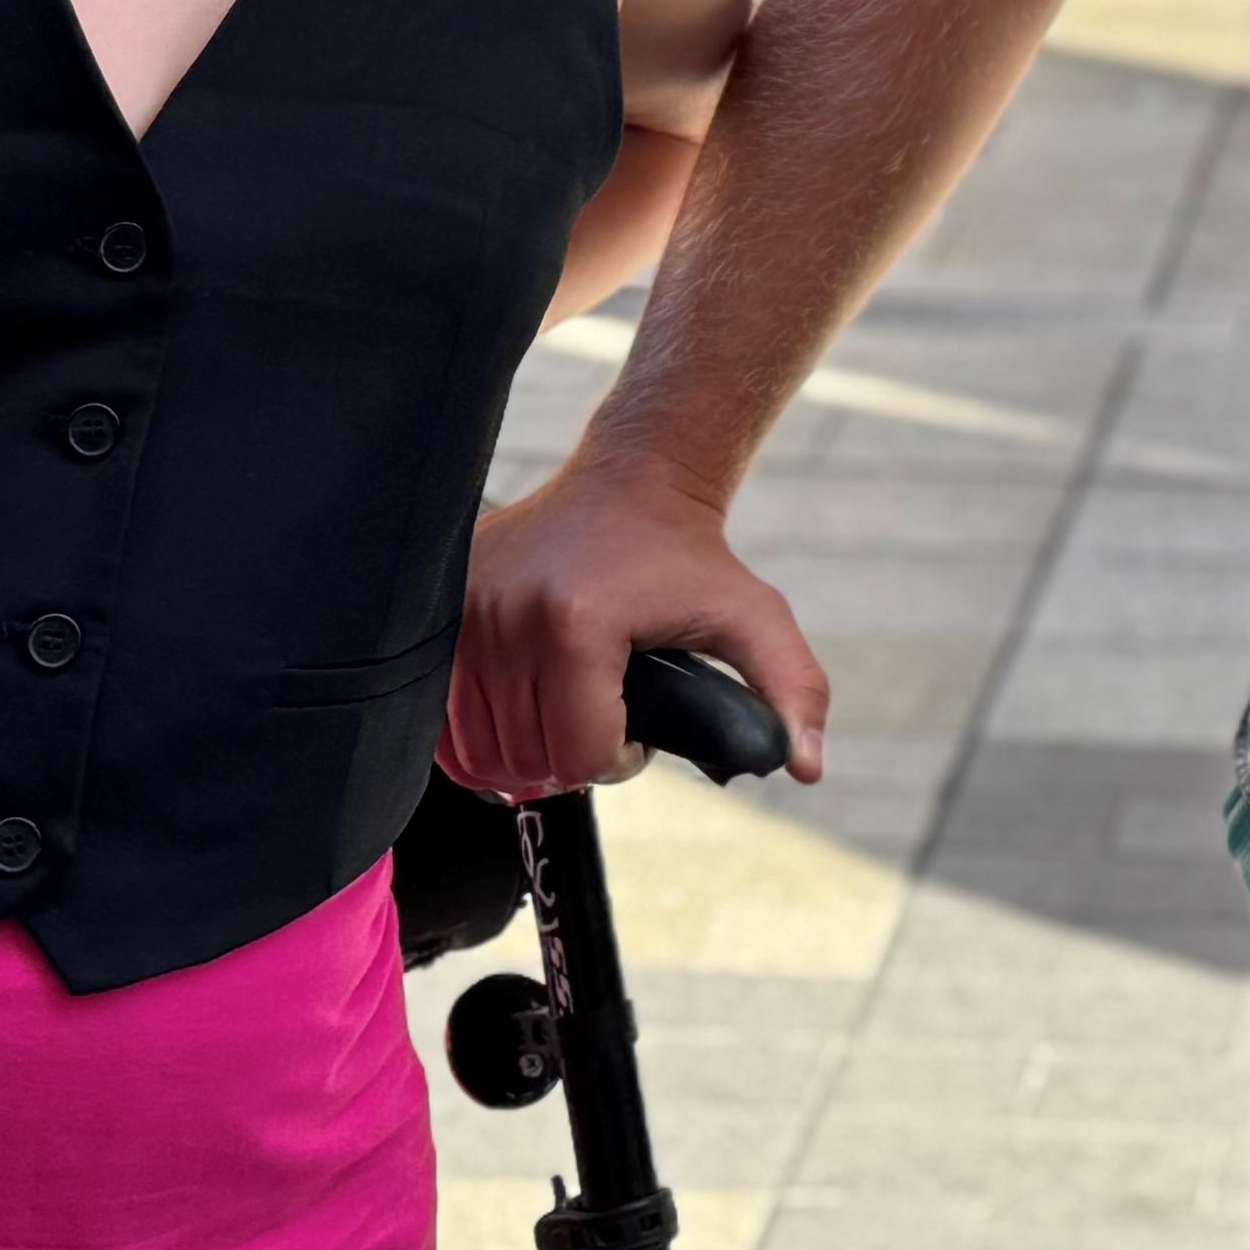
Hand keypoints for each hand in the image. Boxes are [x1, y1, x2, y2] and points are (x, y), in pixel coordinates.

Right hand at [449, 452, 827, 799]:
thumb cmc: (691, 558)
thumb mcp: (756, 617)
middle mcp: (510, 615)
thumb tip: (806, 768)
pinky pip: (443, 723)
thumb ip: (792, 692)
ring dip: (530, 751)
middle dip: (575, 757)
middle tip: (607, 720)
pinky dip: (481, 738)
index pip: (580, 754)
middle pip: (529, 758)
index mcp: (579, 622)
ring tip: (572, 712)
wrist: (630, 480)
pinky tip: (525, 712)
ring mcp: (467, 612)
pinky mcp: (444, 610)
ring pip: (482, 751)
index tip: (640, 730)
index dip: (620, 760)